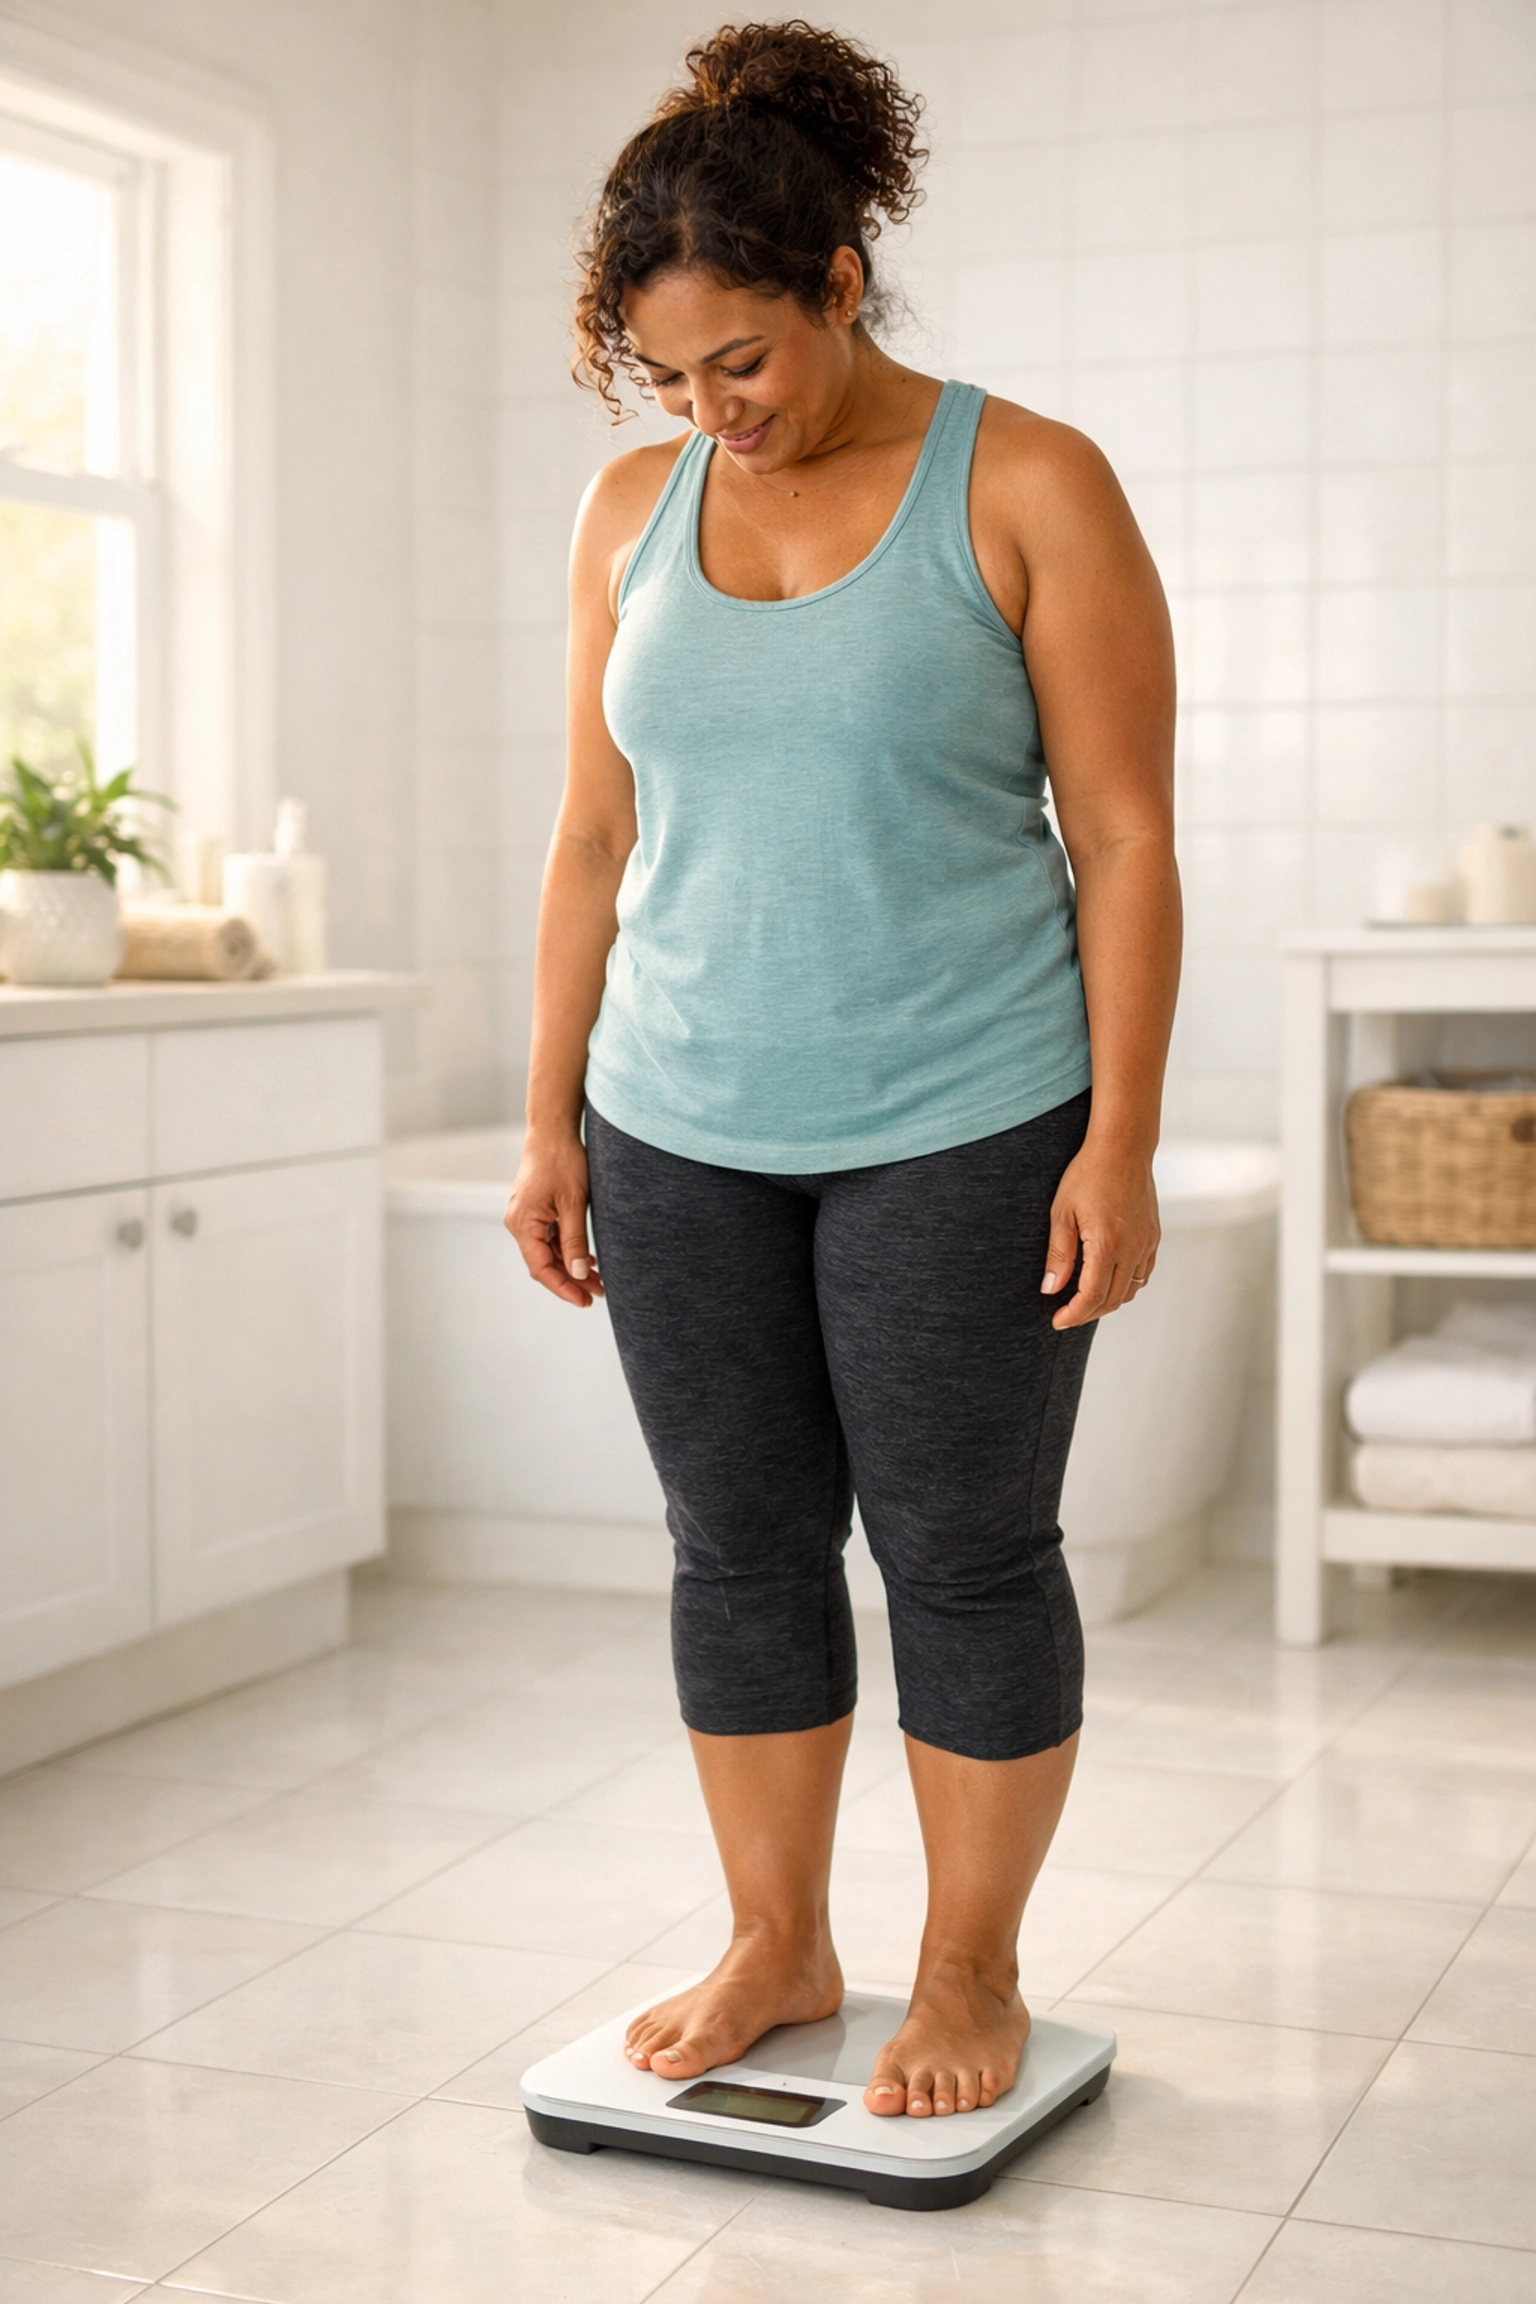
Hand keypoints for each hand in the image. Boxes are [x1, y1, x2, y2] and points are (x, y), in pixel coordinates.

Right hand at [505, 1127, 603, 1307]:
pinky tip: (588, 1258)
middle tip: (598, 1294)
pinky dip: (566, 1250)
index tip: (584, 1301)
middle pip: (543, 1262)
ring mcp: (525, 1217)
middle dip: (571, 1279)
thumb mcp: (573, 1203)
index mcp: (523, 1223)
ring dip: (570, 1266)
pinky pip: (548, 1238)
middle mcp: (518, 1222)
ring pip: (547, 1252)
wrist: (552, 1131)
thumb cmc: (562, 1161)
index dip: (563, 1287)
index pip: (540, 1268)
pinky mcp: (534, 1211)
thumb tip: (580, 1274)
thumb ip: (575, 1240)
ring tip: (599, 1280)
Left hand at [1041, 1139, 1159, 1329]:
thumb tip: (1050, 1289)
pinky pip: (1143, 1274)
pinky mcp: (1154, 1237)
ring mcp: (1147, 1244)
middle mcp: (1132, 1248)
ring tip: (1084, 1300)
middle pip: (1112, 1300)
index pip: (1092, 1296)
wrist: (1123, 1148)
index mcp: (1107, 1243)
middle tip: (1066, 1314)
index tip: (1057, 1320)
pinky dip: (1125, 1286)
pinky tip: (1107, 1280)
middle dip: (1087, 1313)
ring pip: (1130, 1291)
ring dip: (1107, 1302)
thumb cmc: (1089, 1174)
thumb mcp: (1062, 1213)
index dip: (1073, 1314)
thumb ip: (1059, 1255)